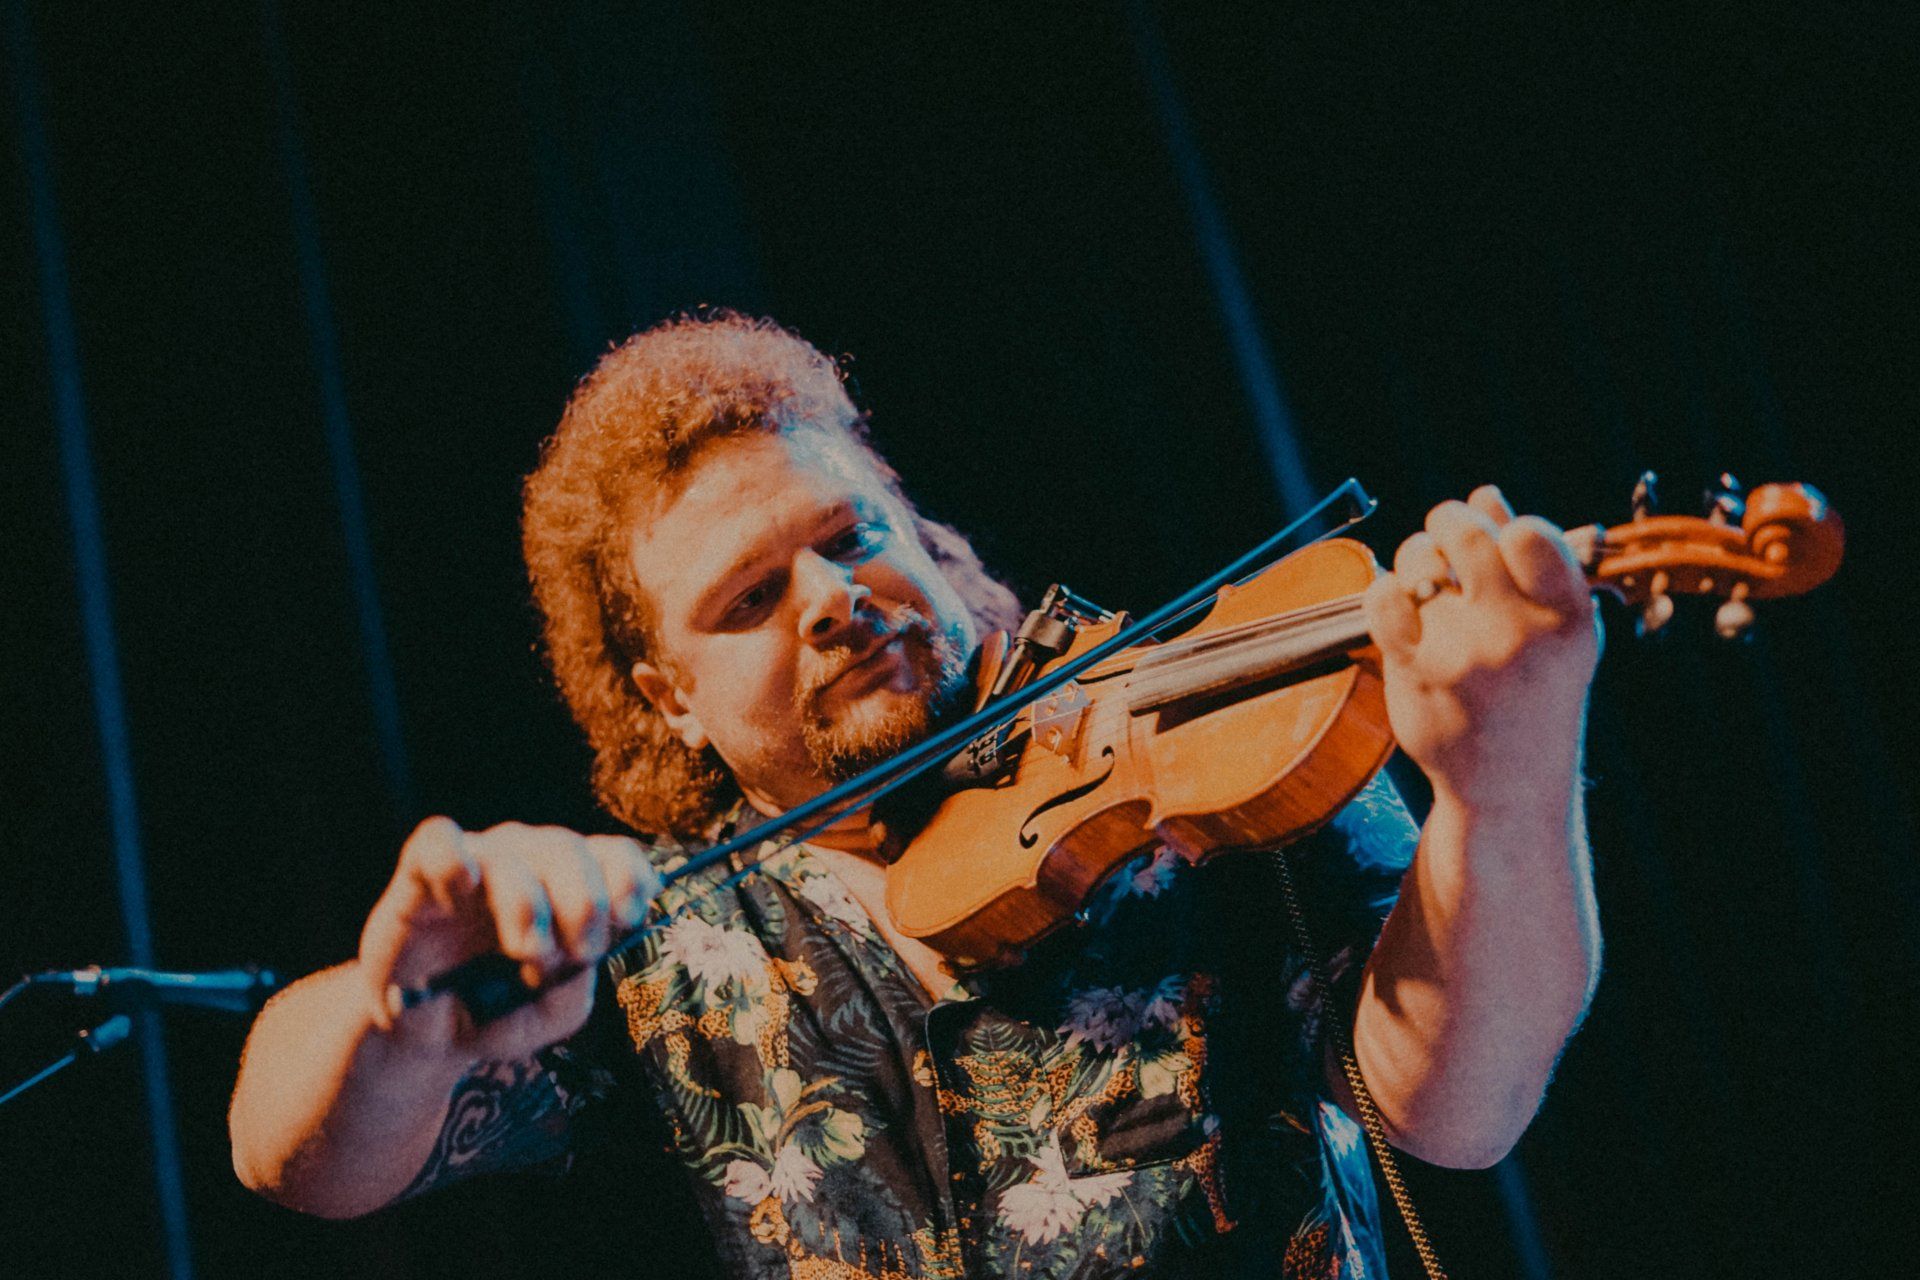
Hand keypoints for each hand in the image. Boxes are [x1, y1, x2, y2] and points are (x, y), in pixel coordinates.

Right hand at [357, 818, 661, 1064]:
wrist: (427, 1034)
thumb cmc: (498, 1011)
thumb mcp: (550, 1013)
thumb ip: (574, 986)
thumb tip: (582, 957)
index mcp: (573, 884)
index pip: (614, 854)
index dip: (629, 877)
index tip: (629, 918)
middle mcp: (530, 861)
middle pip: (568, 848)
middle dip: (584, 901)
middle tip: (581, 952)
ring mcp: (478, 861)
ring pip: (512, 850)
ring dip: (527, 902)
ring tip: (527, 950)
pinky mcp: (420, 872)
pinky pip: (438, 839)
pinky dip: (452, 860)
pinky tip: (461, 891)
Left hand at [1361, 485, 1601, 811]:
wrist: (1508, 787)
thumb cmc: (1537, 700)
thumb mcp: (1557, 635)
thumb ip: (1528, 564)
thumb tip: (1486, 494)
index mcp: (1567, 620)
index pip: (1529, 534)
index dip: (1504, 524)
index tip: (1495, 538)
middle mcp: (1517, 635)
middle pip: (1465, 535)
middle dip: (1448, 521)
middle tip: (1444, 533)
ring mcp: (1463, 654)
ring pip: (1418, 560)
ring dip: (1415, 555)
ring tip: (1426, 576)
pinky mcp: (1416, 672)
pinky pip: (1383, 598)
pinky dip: (1384, 591)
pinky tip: (1399, 606)